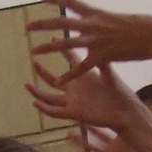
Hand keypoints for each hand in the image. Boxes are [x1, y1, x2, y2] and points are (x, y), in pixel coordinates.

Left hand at [26, 0, 151, 77]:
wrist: (151, 35)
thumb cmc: (139, 27)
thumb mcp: (117, 20)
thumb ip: (103, 22)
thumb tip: (99, 20)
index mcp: (95, 13)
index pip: (70, 1)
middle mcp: (91, 24)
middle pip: (60, 22)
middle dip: (41, 23)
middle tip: (26, 27)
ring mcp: (95, 40)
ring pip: (65, 44)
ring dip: (47, 48)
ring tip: (32, 52)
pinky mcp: (101, 55)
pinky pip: (81, 67)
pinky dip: (69, 75)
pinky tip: (58, 81)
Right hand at [26, 56, 143, 130]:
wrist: (125, 113)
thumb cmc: (121, 95)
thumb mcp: (111, 76)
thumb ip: (104, 63)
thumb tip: (102, 45)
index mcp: (85, 77)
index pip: (70, 61)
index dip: (62, 50)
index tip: (53, 37)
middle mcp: (76, 89)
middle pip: (54, 79)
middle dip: (42, 71)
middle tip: (33, 58)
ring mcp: (74, 101)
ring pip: (50, 97)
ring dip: (38, 92)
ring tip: (26, 84)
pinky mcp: (74, 113)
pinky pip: (56, 112)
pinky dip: (45, 108)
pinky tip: (35, 103)